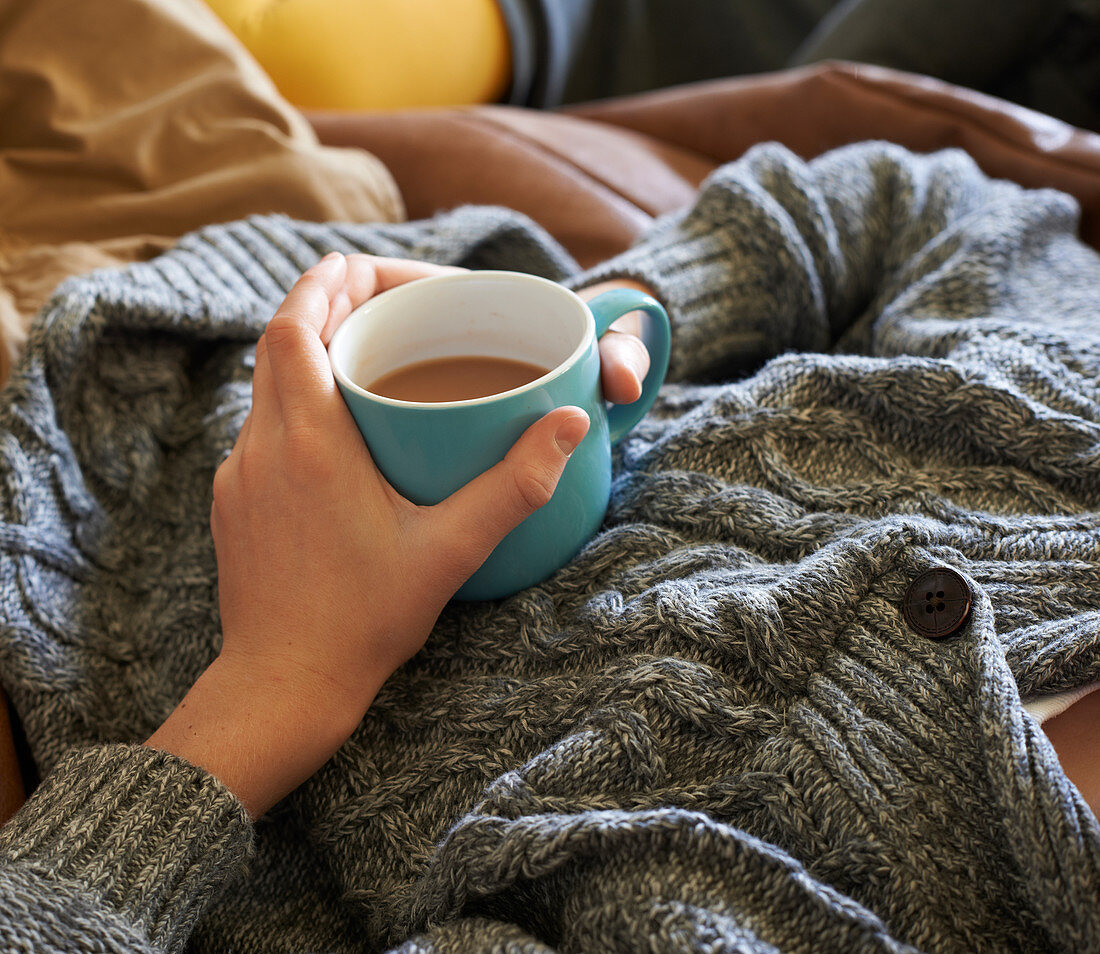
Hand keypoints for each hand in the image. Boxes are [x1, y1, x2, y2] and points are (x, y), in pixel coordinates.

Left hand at [146, 253, 653, 816]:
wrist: (283, 686)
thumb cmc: (364, 622)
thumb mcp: (452, 551)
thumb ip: (516, 485)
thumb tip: (570, 424)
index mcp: (312, 442)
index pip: (294, 325)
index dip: (327, 284)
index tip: (364, 269)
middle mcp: (263, 446)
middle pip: (278, 340)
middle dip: (324, 305)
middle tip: (380, 303)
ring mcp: (240, 474)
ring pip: (266, 382)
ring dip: (310, 354)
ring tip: (369, 359)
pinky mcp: (233, 501)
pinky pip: (262, 424)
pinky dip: (297, 401)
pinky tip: (342, 431)